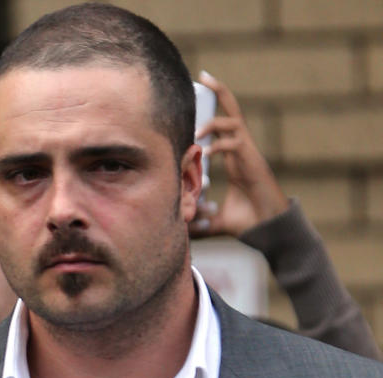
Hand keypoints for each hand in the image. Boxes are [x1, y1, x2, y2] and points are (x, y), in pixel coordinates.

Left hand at [190, 71, 289, 238]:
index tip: (193, 101)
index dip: (210, 112)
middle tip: (204, 75)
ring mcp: (248, 153)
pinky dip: (218, 144)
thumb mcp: (215, 218)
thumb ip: (198, 218)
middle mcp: (242, 148)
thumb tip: (179, 227)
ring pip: (234, 121)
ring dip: (213, 122)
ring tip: (196, 132)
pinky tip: (206, 152)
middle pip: (233, 110)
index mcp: (234, 156)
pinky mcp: (252, 162)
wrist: (269, 230)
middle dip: (220, 91)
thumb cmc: (247, 221)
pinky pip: (234, 143)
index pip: (223, 125)